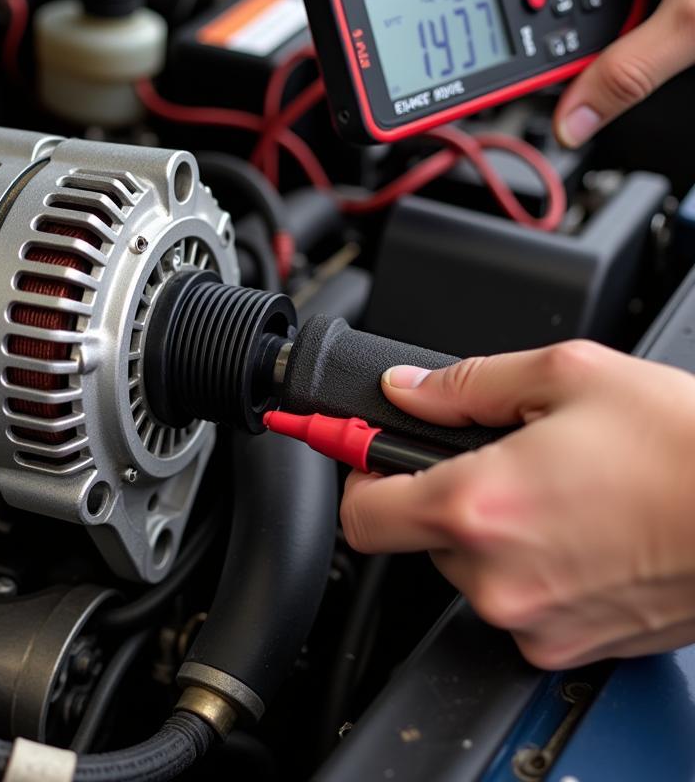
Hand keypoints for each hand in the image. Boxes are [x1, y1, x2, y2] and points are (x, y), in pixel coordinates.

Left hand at [339, 341, 694, 668]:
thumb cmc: (683, 446)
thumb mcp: (566, 376)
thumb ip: (465, 384)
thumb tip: (407, 388)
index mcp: (478, 506)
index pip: (359, 514)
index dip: (358, 476)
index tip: (364, 456)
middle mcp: (496, 577)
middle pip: (420, 535)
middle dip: (446, 494)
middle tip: (501, 458)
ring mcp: (535, 621)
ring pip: (472, 568)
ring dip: (494, 531)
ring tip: (559, 492)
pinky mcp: (571, 645)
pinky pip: (521, 601)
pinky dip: (534, 567)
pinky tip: (583, 531)